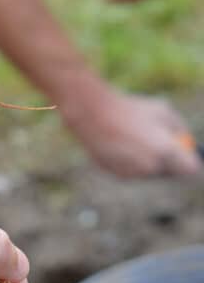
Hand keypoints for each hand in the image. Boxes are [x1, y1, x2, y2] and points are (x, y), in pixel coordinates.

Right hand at [61, 89, 202, 176]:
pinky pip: (129, 171)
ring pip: (147, 172)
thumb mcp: (162, 110)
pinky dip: (127, 161)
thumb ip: (179, 128)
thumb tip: (184, 141)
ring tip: (130, 137)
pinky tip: (117, 144)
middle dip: (166, 160)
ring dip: (145, 160)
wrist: (92, 114)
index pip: (191, 170)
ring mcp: (132, 173)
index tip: (184, 153)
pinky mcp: (116, 174)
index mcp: (167, 151)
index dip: (188, 161)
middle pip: (169, 173)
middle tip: (156, 142)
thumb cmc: (129, 108)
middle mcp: (151, 167)